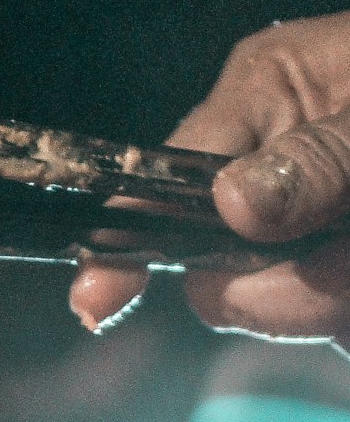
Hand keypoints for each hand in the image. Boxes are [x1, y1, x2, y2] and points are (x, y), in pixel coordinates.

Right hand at [71, 11, 349, 341]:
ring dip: (336, 302)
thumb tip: (232, 204)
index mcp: (263, 95)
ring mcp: (312, 232)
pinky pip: (333, 326)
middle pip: (225, 270)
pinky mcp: (342, 275)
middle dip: (287, 290)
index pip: (164, 177)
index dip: (124, 243)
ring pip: (289, 308)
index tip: (96, 302)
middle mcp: (274, 169)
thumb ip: (322, 155)